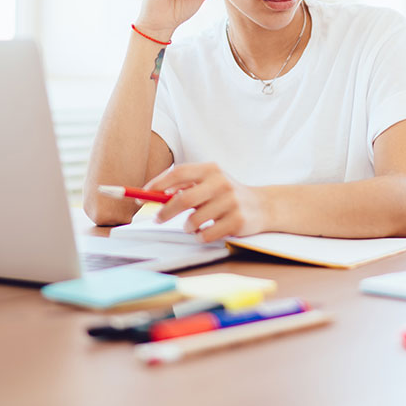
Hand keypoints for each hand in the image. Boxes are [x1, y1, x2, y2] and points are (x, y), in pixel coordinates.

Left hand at [144, 163, 266, 241]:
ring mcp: (231, 202)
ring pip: (194, 220)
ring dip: (187, 227)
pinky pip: (207, 234)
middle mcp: (222, 183)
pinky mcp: (237, 221)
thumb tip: (153, 194)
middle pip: (184, 199)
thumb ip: (186, 186)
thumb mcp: (209, 183)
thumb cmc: (227, 195)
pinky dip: (201, 236)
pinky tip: (208, 231)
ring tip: (192, 226)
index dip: (157, 184)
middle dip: (166, 211)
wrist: (263, 206)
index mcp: (211, 169)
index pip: (179, 173)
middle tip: (158, 218)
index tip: (142, 195)